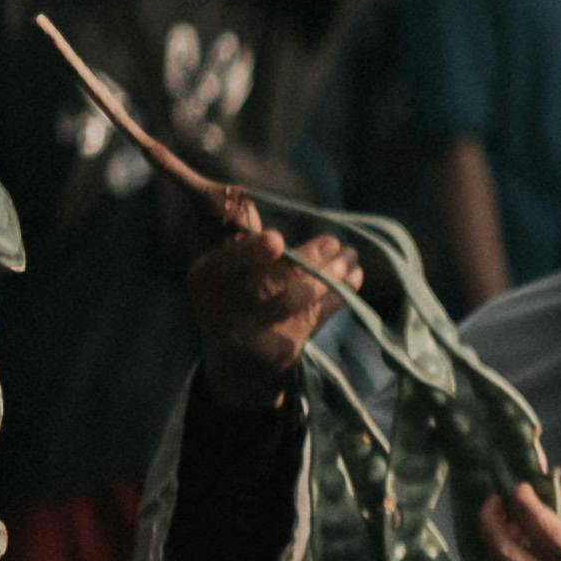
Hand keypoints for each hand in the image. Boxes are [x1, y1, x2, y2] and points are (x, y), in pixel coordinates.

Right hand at [190, 215, 358, 412]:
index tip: (277, 241)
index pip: (227, 262)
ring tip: (351, 257)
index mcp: (206, 280)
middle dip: (307, 260)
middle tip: (333, 243)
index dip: (251, 251)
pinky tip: (354, 278)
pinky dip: (337, 296)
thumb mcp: (228, 269)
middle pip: (268, 283)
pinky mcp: (281, 351)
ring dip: (330, 276)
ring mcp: (252, 336)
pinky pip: (314, 318)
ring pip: (296, 301)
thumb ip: (243, 240)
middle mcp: (222, 311)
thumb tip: (246, 202)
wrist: (237, 358)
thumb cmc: (235, 296)